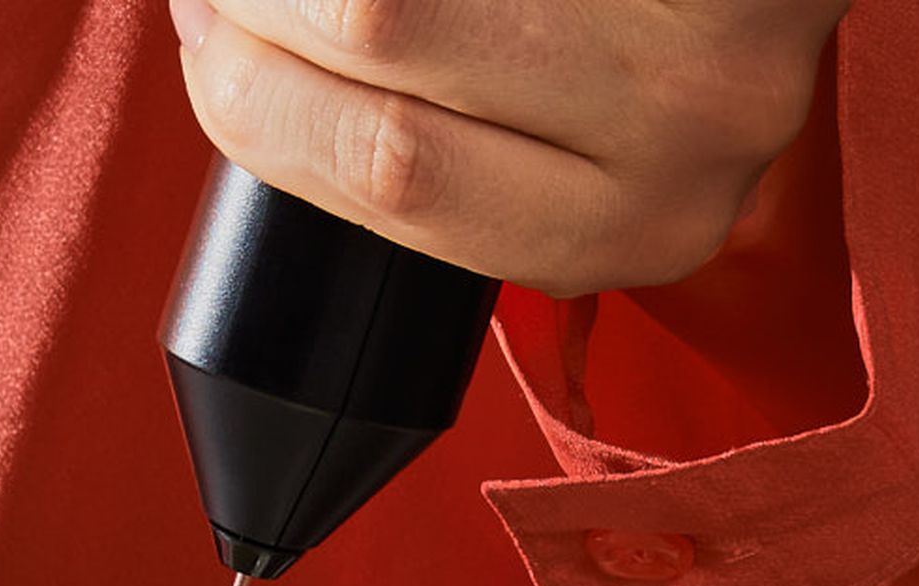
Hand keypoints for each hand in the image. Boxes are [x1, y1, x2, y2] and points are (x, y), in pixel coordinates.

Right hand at [169, 0, 847, 298]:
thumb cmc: (685, 32)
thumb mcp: (600, 150)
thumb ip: (463, 158)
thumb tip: (261, 87)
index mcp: (630, 230)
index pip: (390, 175)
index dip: (257, 99)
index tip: (204, 43)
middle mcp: (687, 130)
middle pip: (383, 49)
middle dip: (261, 9)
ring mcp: (714, 17)